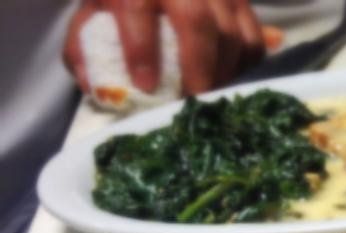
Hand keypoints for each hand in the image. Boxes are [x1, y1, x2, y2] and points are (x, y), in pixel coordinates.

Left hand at [63, 0, 264, 95]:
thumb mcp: (93, 12)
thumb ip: (85, 45)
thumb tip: (95, 85)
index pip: (137, 6)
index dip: (141, 47)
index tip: (145, 85)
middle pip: (196, 20)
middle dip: (196, 67)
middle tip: (192, 101)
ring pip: (231, 31)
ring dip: (222, 71)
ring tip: (209, 97)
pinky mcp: (241, 2)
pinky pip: (252, 39)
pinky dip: (245, 66)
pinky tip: (229, 82)